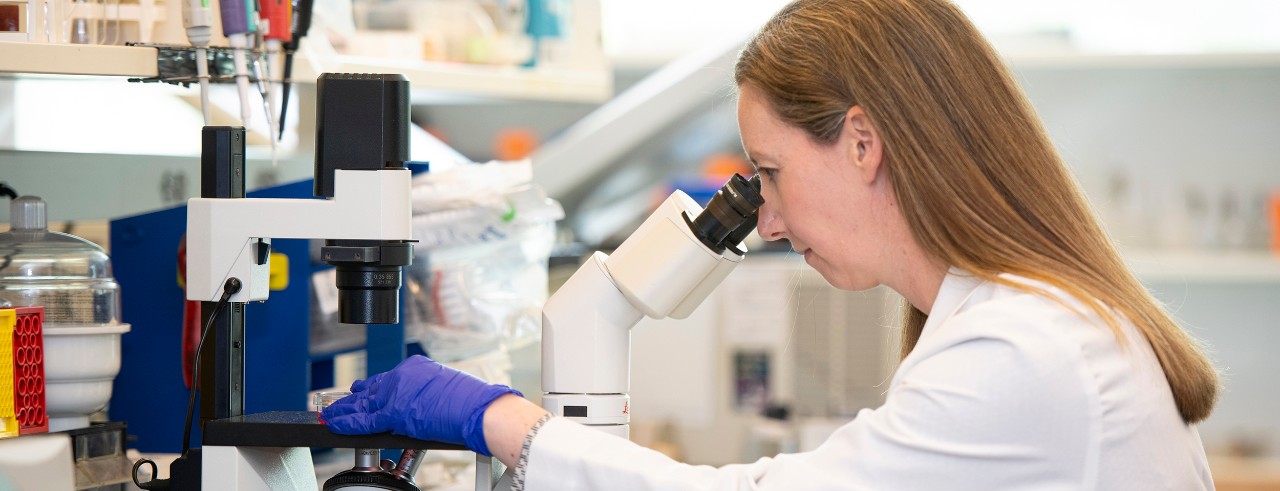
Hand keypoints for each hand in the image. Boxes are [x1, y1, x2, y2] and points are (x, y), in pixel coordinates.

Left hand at [321, 355, 521, 455]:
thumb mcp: (446, 389)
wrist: (479, 409)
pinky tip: (334, 424)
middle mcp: (403, 376)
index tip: (360, 391)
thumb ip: (426, 395)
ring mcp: (396, 394)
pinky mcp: (394, 413)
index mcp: (416, 368)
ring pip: (362, 404)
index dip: (370, 389)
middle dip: (353, 399)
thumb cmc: (473, 402)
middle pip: (371, 390)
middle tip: (337, 403)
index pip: (386, 380)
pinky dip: (347, 422)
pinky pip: (364, 419)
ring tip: (329, 414)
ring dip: (344, 410)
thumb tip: (421, 407)